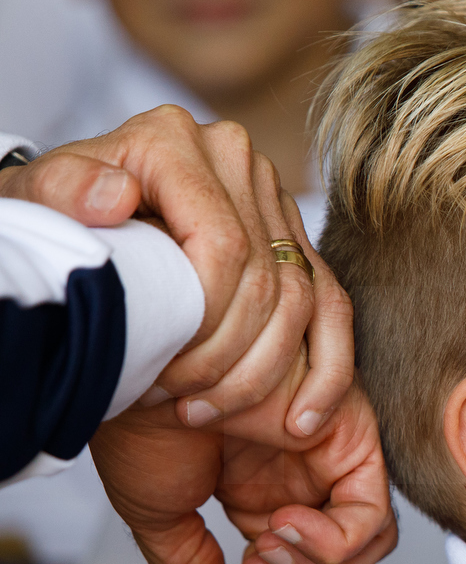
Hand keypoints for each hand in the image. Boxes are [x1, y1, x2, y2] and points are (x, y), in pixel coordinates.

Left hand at [0, 106, 351, 439]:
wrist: (73, 218)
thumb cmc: (54, 218)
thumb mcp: (36, 201)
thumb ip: (64, 190)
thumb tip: (113, 197)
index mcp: (176, 140)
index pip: (225, 246)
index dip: (203, 322)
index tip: (163, 372)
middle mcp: (235, 158)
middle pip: (267, 278)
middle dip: (228, 357)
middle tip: (177, 402)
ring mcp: (271, 196)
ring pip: (304, 300)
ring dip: (264, 373)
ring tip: (206, 411)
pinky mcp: (295, 236)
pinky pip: (332, 307)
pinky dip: (325, 371)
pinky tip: (302, 423)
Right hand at [91, 345, 396, 563]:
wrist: (143, 379)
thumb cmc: (143, 428)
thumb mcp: (164, 514)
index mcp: (264, 499)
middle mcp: (305, 482)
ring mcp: (332, 463)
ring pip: (368, 548)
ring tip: (264, 550)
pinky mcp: (353, 442)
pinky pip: (371, 514)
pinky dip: (332, 541)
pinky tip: (280, 527)